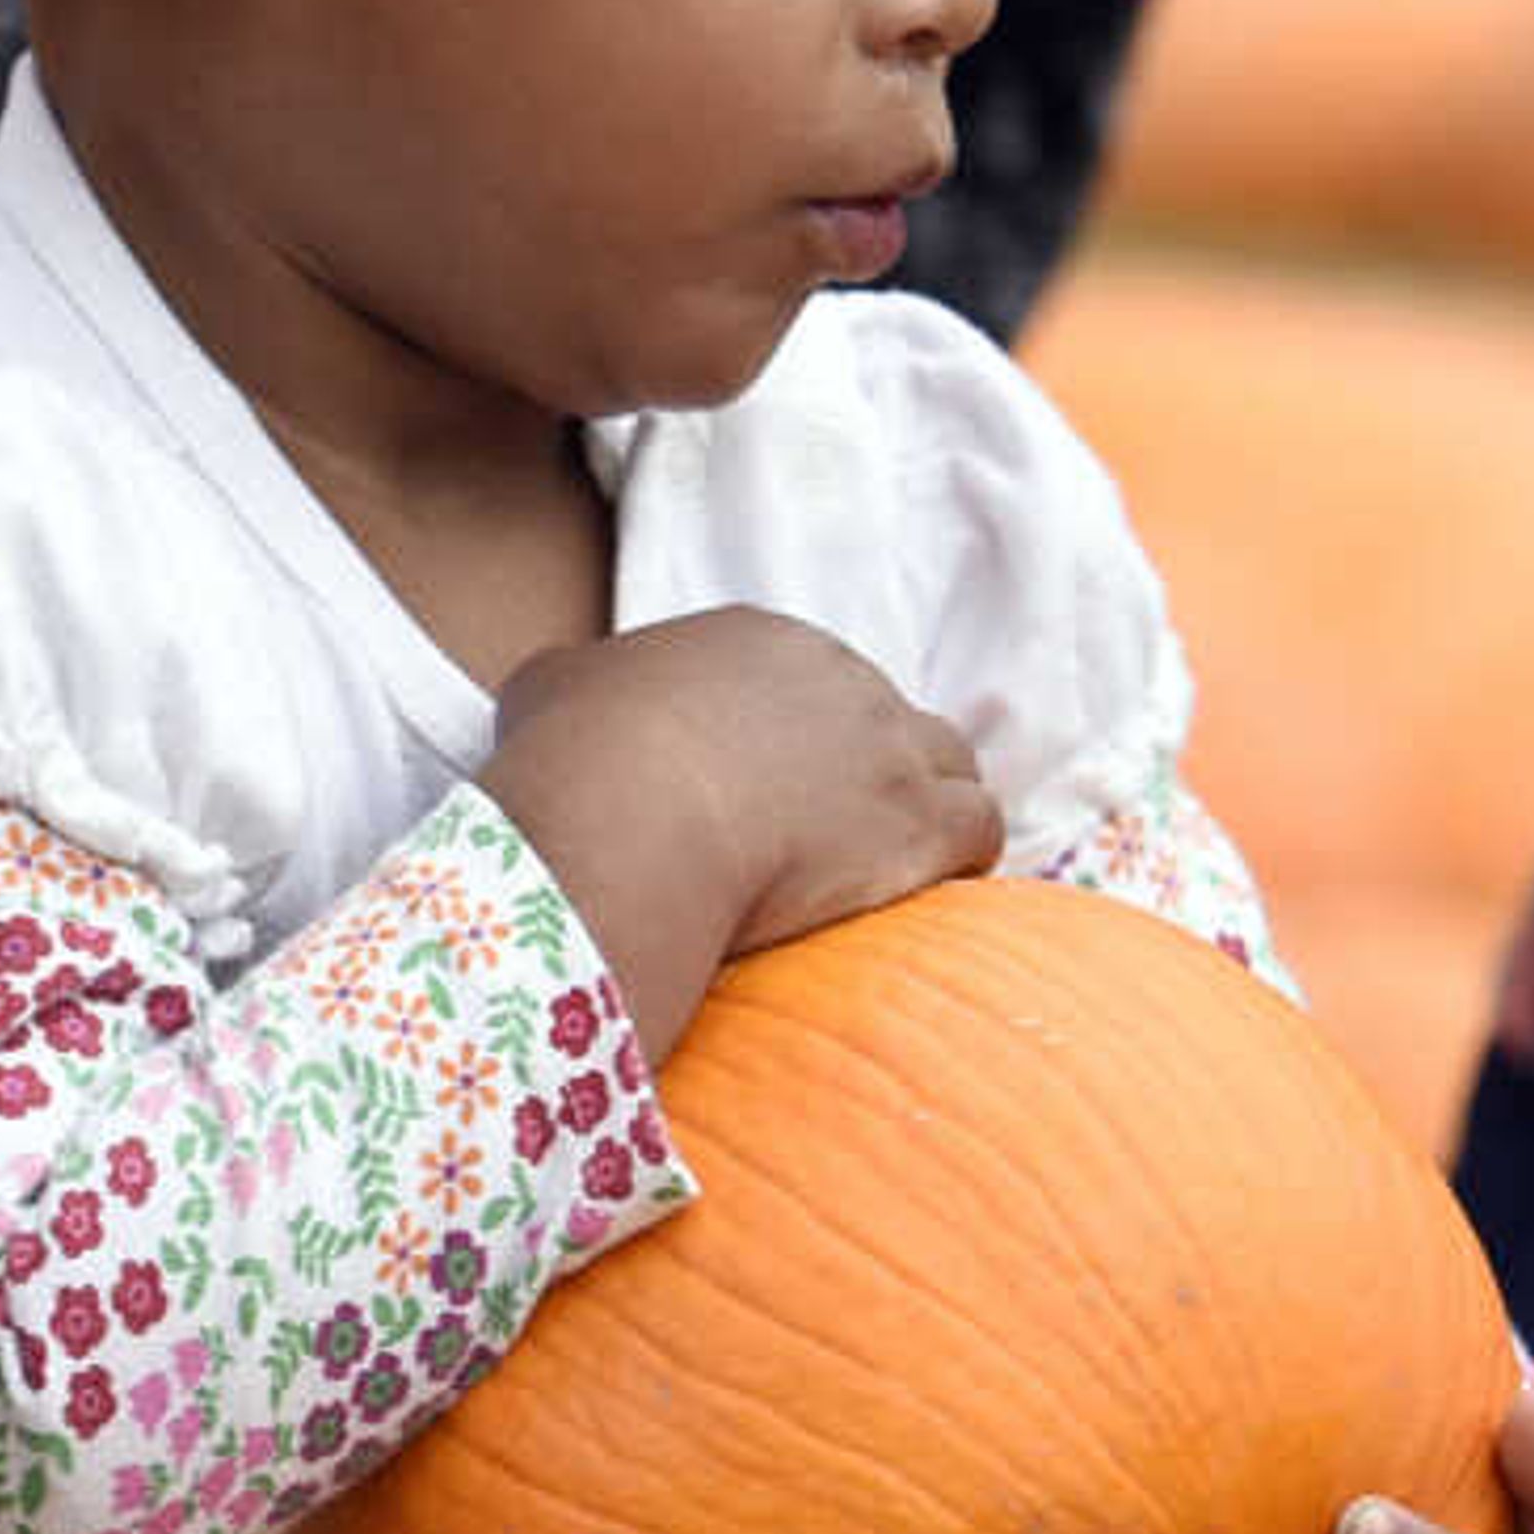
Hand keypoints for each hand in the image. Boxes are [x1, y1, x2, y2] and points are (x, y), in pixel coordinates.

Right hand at [482, 610, 1001, 1061]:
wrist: (630, 813)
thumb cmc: (579, 754)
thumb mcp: (553, 686)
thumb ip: (580, 682)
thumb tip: (575, 696)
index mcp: (758, 640)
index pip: (804, 682)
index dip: (794, 740)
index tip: (768, 793)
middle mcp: (838, 677)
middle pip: (882, 718)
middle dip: (863, 774)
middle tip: (825, 837)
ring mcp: (889, 745)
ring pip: (949, 764)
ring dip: (929, 809)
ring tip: (893, 867)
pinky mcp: (922, 818)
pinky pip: (980, 826)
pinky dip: (963, 858)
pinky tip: (930, 894)